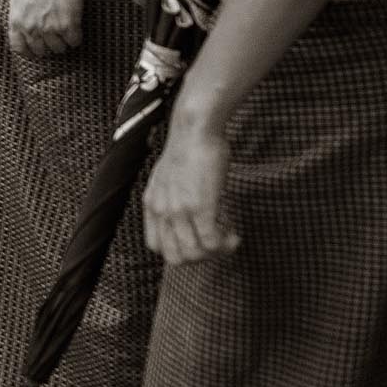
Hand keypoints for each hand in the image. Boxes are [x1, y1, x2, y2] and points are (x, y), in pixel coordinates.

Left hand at [7, 0, 83, 57]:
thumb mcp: (16, 1)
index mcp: (17, 23)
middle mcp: (32, 29)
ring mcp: (50, 28)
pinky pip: (74, 42)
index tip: (36, 50)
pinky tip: (74, 28)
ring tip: (65, 30)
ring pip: (59, 49)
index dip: (29, 52)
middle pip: (41, 52)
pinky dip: (76, 37)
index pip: (20, 49)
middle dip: (48, 46)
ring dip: (63, 42)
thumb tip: (19, 31)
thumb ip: (17, 18)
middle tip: (54, 37)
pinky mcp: (67, 25)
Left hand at [143, 118, 240, 263]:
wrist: (194, 129)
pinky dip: (226, 245)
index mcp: (152, 204)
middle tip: (216, 244)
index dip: (180, 249)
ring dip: (215, 253)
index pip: (156, 246)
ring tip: (228, 238)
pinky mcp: (200, 207)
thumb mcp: (168, 177)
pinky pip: (212, 243)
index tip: (198, 240)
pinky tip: (234, 235)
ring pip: (195, 255)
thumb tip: (184, 213)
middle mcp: (162, 211)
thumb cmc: (188, 148)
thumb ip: (171, 197)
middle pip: (175, 257)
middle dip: (200, 258)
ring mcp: (179, 210)